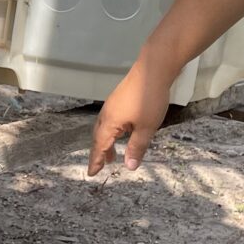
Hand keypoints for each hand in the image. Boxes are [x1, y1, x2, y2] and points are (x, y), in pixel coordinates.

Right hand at [89, 56, 177, 176]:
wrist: (152, 69)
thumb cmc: (149, 99)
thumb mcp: (146, 128)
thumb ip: (137, 147)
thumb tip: (129, 167)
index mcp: (110, 122)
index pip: (99, 146)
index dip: (95, 161)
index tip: (91, 174)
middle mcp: (107, 114)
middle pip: (98, 137)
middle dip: (99, 153)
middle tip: (102, 166)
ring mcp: (112, 105)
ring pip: (104, 128)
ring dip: (106, 142)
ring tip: (113, 155)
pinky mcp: (119, 99)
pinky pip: (110, 121)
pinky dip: (111, 132)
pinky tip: (123, 133)